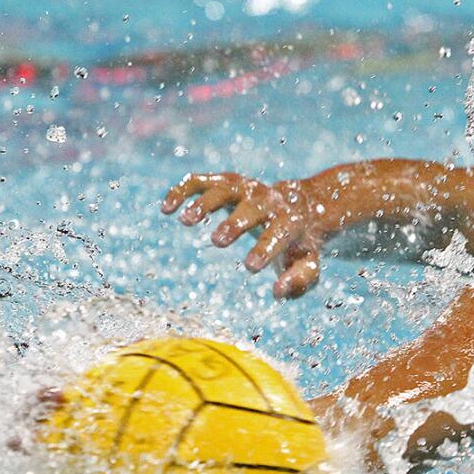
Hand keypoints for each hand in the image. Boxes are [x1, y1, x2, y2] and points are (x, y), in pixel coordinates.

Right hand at [161, 172, 333, 297]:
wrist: (300, 206)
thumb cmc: (298, 244)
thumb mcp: (307, 264)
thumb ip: (299, 280)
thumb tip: (277, 292)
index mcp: (290, 222)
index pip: (279, 233)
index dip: (265, 248)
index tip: (250, 267)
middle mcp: (269, 200)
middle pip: (252, 208)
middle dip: (235, 223)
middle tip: (218, 241)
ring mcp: (247, 188)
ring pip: (226, 188)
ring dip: (206, 201)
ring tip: (185, 220)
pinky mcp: (227, 182)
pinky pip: (203, 181)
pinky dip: (184, 190)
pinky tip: (166, 207)